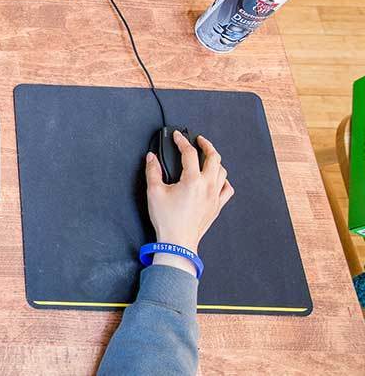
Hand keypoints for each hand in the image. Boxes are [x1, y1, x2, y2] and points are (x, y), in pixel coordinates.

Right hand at [145, 132, 233, 275]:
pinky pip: (227, 189)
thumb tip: (151, 158)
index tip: (177, 136)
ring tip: (207, 157)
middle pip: (214, 158)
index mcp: (192, 180)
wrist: (178, 242)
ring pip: (223, 172)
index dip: (182, 141)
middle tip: (199, 140)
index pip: (189, 153)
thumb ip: (153, 171)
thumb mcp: (154, 192)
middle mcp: (207, 186)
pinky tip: (217, 179)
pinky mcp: (217, 206)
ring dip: (215, 161)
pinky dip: (223, 180)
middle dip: (207, 145)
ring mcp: (214, 196)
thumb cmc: (167, 220)